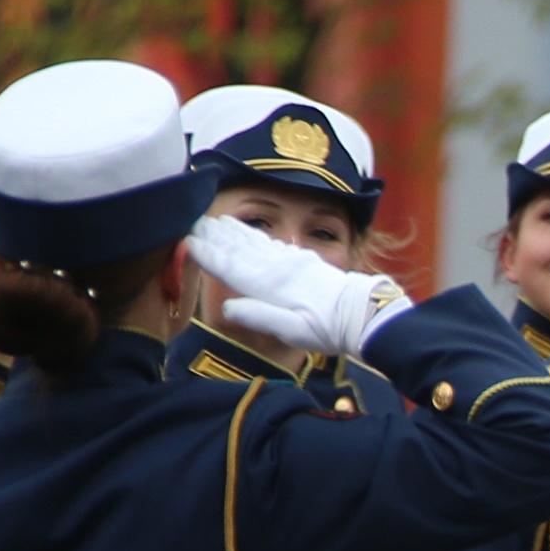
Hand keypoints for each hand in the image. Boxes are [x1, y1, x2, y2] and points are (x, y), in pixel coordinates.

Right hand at [186, 212, 413, 356]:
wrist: (362, 314)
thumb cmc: (326, 328)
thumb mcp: (291, 330)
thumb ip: (259, 316)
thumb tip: (227, 308)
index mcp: (268, 285)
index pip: (228, 266)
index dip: (206, 254)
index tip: (186, 240)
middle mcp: (276, 267)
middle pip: (237, 247)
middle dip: (213, 234)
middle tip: (192, 220)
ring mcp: (290, 261)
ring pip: (253, 241)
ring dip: (231, 230)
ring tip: (214, 220)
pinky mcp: (303, 260)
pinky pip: (270, 242)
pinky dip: (254, 234)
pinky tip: (248, 231)